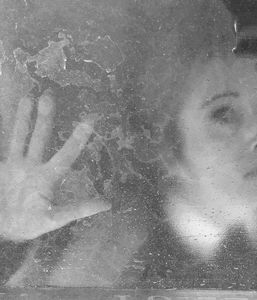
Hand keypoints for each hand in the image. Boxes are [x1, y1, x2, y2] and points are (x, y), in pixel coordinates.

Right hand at [0, 90, 110, 241]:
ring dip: (23, 119)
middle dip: (45, 118)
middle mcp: (34, 167)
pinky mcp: (0, 168)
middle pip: (41, 138)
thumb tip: (108, 204)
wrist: (4, 230)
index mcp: (49, 177)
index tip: (91, 119)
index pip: (67, 154)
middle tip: (48, 96)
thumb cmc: (31, 225)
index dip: (79, 138)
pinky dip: (0, 133)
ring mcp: (15, 166)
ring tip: (28, 97)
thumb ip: (78, 210)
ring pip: (20, 137)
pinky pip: (1, 147)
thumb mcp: (54, 218)